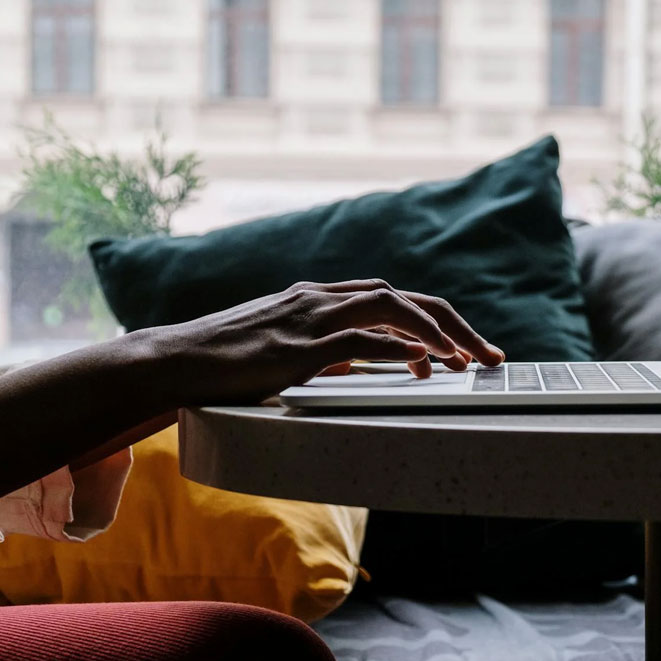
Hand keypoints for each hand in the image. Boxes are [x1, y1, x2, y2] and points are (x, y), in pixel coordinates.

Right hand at [152, 279, 504, 404]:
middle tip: (490, 356)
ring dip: (435, 331)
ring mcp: (306, 320)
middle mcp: (318, 299)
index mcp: (318, 298)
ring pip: (388, 307)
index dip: (436, 318)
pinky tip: (422, 361)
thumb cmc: (222, 361)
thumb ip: (322, 350)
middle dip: (454, 323)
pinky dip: (394, 347)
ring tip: (467, 360)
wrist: (170, 361)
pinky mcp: (293, 349)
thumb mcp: (283, 349)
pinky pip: (355, 341)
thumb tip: (360, 363)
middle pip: (403, 296)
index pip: (392, 297)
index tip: (466, 347)